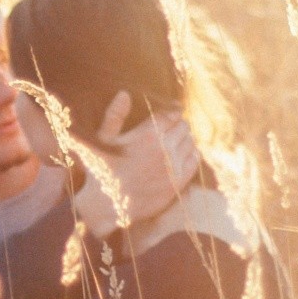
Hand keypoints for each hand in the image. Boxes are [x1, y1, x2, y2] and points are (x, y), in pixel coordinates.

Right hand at [71, 92, 198, 239]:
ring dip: (184, 139)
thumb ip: (115, 115)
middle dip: (177, 125)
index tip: (171, 112)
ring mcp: (174, 166)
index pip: (172, 114)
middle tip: (170, 128)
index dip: (172, 111)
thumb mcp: (103, 140)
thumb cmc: (102, 169)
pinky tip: (180, 155)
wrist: (108, 205)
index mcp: (148, 135)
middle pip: (184, 126)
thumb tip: (125, 93)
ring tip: (173, 141)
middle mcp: (165, 149)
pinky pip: (195, 159)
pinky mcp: (179, 182)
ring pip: (191, 141)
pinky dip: (190, 154)